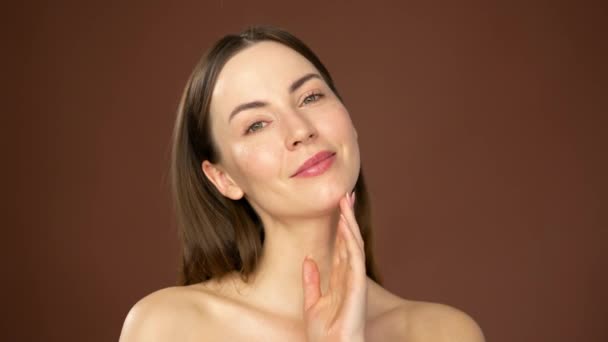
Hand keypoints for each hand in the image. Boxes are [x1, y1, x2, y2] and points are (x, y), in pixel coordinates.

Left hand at [302, 191, 366, 341]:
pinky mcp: (357, 287)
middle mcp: (349, 276)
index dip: (340, 226)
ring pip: (353, 245)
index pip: (341, 246)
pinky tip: (347, 227)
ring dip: (349, 223)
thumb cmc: (325, 333)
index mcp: (339, 279)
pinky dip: (351, 242)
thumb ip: (311, 281)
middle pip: (348, 241)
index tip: (338, 207)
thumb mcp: (312, 303)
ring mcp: (354, 280)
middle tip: (345, 196)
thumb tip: (308, 259)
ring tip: (346, 203)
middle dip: (347, 218)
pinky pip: (355, 260)